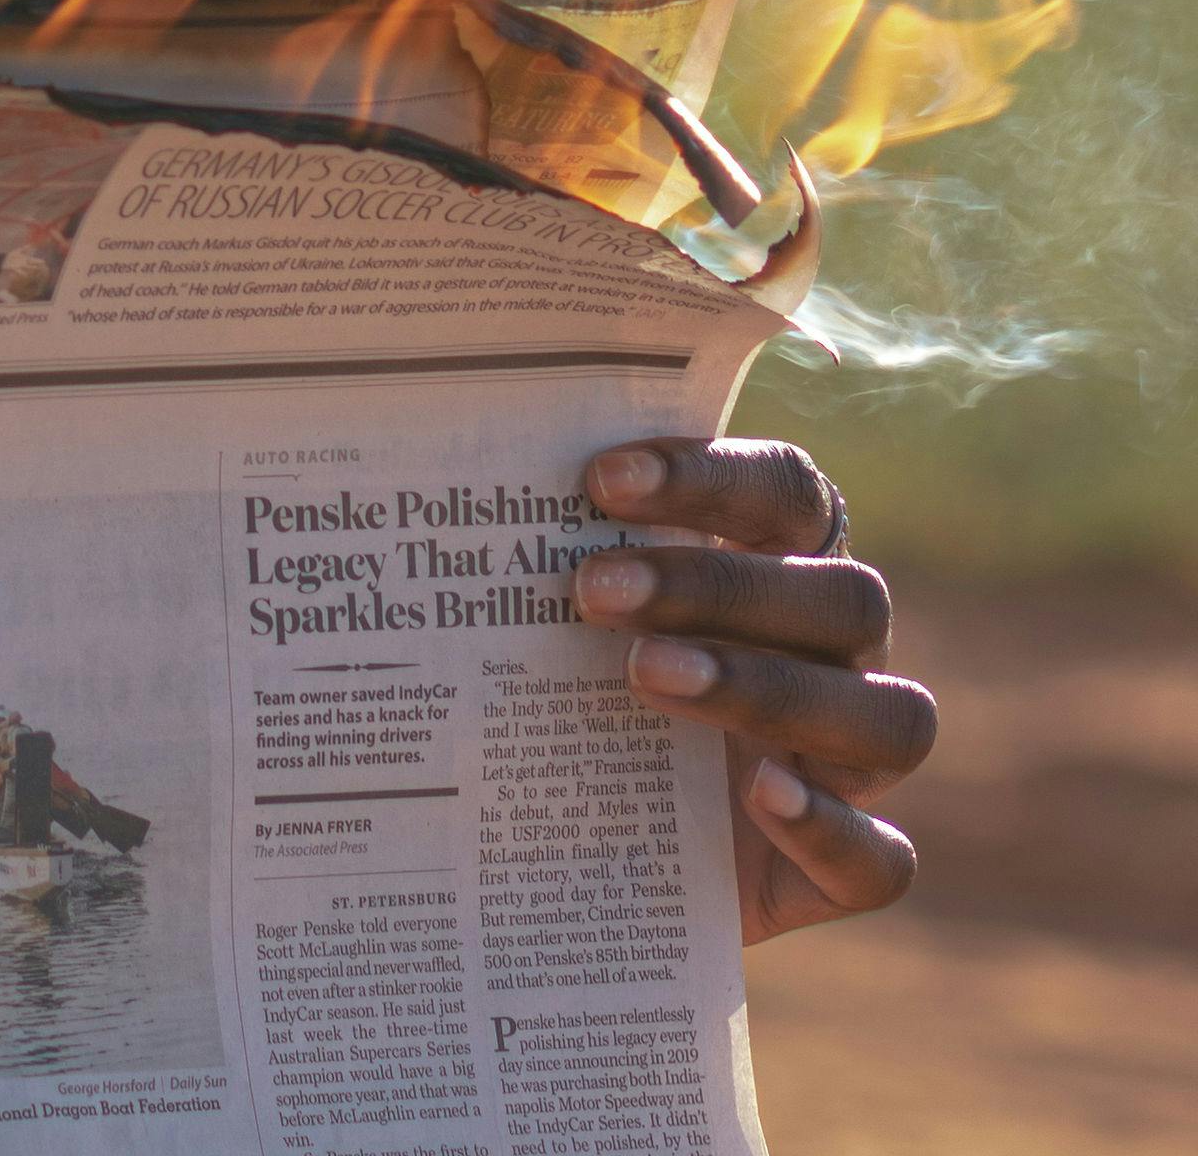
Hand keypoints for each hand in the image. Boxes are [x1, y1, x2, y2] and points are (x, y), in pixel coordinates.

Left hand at [576, 436, 935, 944]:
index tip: (598, 480)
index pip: (788, 492)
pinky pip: (881, 861)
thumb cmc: (570, 690)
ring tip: (643, 676)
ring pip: (888, 722)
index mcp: (786, 566)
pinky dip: (830, 826)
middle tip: (593, 589)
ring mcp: (849, 770)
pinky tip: (759, 795)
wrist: (571, 845)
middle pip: (846, 599)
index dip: (712, 476)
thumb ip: (552, 547)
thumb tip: (448, 459)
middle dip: (720, 586)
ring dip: (768, 690)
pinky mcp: (836, 877)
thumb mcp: (563, 618)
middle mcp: (836, 659)